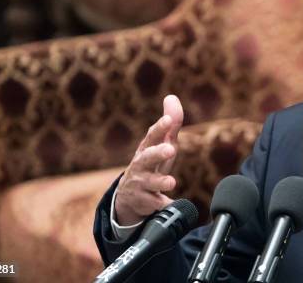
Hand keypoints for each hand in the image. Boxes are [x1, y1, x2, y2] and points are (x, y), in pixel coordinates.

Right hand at [114, 95, 183, 225]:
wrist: (130, 196)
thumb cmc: (151, 163)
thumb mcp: (161, 144)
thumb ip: (171, 123)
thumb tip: (172, 97)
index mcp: (146, 149)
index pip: (152, 136)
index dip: (160, 127)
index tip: (168, 120)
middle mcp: (141, 166)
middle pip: (147, 158)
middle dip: (158, 153)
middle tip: (170, 149)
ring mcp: (141, 184)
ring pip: (150, 183)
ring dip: (160, 181)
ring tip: (171, 182)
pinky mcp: (146, 202)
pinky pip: (156, 205)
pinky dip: (163, 205)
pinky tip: (171, 205)